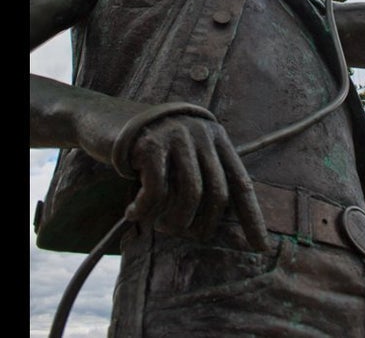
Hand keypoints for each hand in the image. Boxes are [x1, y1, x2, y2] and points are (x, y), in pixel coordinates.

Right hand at [124, 114, 269, 251]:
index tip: (261, 247)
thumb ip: (198, 178)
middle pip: (217, 192)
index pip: (241, 183)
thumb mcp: (179, 156)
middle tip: (185, 234)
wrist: (103, 118)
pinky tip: (133, 213)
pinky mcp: (151, 143)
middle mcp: (201, 133)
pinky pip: (157, 190)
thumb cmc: (146, 146)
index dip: (252, 217)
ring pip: (190, 194)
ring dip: (175, 221)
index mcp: (216, 138)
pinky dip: (145, 210)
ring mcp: (177, 135)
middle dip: (203, 224)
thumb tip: (213, 228)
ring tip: (160, 225)